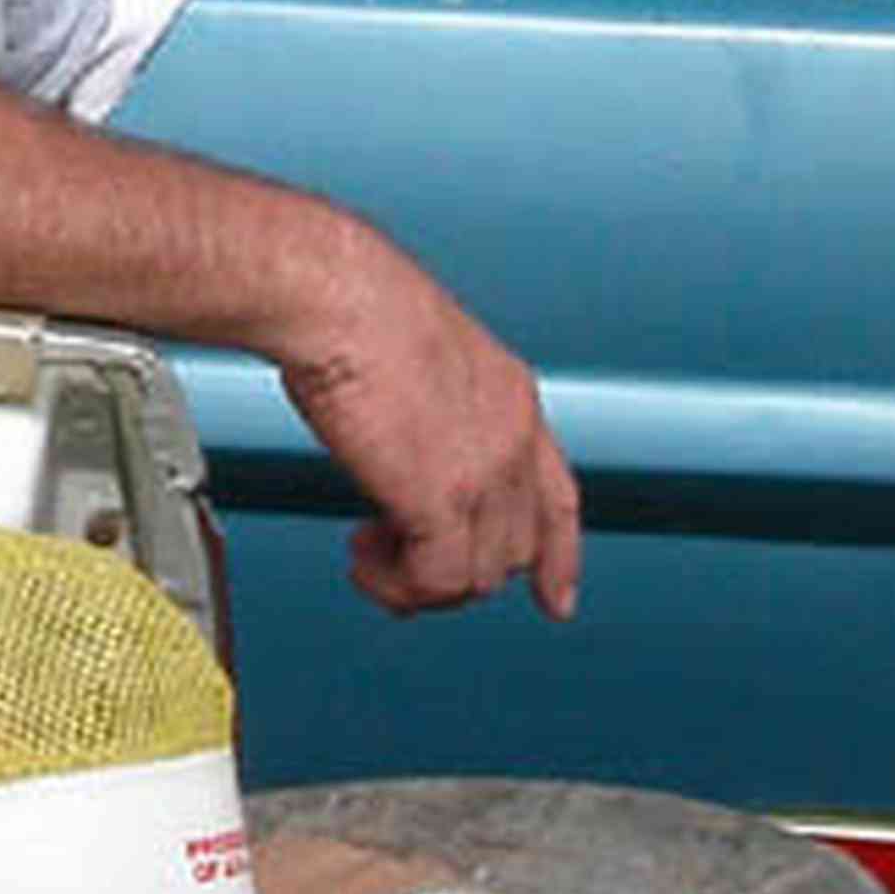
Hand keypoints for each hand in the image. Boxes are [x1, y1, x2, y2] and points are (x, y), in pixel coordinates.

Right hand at [277, 232, 581, 626]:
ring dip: (418, 580)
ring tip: (369, 554)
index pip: (557, 499)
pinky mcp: (443, 500)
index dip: (558, 556)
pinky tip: (364, 562)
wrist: (336, 296)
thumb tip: (398, 448)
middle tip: (397, 556)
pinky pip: (435, 583)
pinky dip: (396, 586)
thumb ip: (430, 416)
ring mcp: (486, 473)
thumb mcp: (419, 360)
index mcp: (512, 398)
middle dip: (457, 570)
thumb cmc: (354, 305)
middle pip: (516, 550)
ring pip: (479, 578)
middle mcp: (512, 438)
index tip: (556, 597)